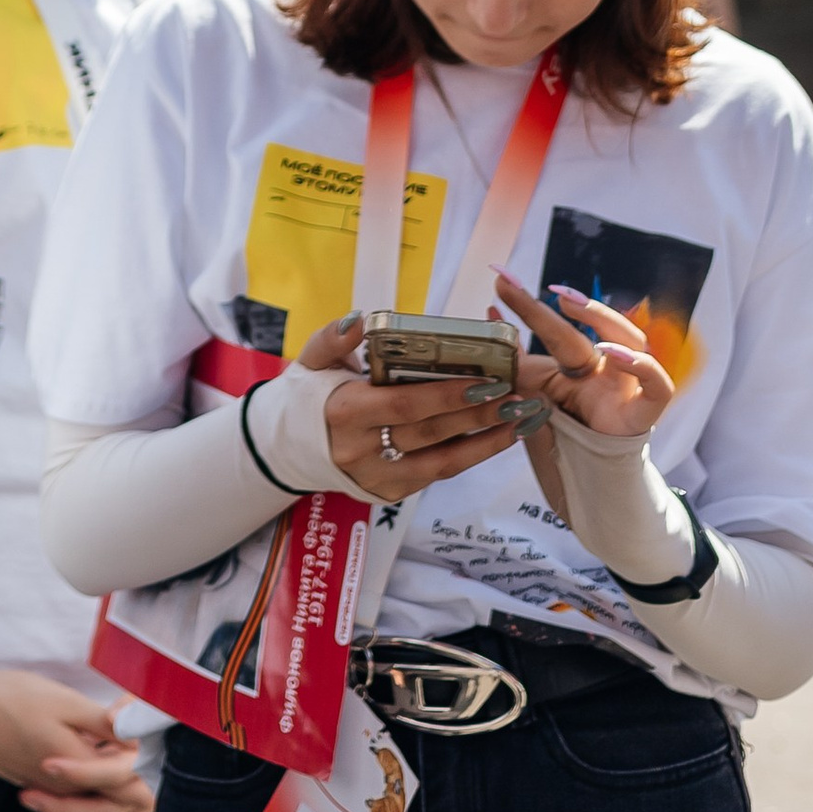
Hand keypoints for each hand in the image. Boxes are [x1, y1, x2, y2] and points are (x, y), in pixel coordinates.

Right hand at [0, 638, 156, 811]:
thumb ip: (104, 723)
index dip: (144, 759)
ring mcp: (49, 790)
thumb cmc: (12, 700)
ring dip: (111, 774)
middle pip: (116, 804)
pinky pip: (74, 792)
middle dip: (134, 774)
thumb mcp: (64, 702)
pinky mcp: (36, 782)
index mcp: (79, 771)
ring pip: (95, 800)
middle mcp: (66, 790)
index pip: (130, 788)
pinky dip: (89, 773)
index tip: (138, 719)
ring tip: (111, 730)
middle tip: (131, 730)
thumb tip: (137, 735)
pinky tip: (87, 740)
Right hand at [300, 312, 549, 501]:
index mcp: (344, 412)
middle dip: (476, 416)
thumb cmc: (310, 394)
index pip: (403, 405)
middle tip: (515, 396)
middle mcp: (361, 451)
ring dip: (486, 442)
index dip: (444, 396)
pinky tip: (499, 437)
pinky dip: (471, 456)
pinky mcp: (392, 492)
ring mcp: (378, 477)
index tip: (482, 381)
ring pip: (441, 462)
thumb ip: (334, 338)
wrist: (292, 448)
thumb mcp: (313, 359)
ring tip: (520, 418)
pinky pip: (438, 474)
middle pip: (429, 434)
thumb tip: (360, 320)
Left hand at [494, 269, 676, 505]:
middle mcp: (603, 374)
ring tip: (568, 305)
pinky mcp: (640, 419)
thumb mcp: (531, 401)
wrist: (588, 502)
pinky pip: (658, 388)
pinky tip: (611, 354)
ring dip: (603, 318)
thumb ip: (516, 366)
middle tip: (518, 289)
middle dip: (552, 306)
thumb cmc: (564, 446)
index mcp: (575, 370)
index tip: (500, 280)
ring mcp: (624, 392)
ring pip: (632, 341)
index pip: (555, 329)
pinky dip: (642, 366)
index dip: (527, 305)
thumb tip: (490, 317)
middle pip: (589, 329)